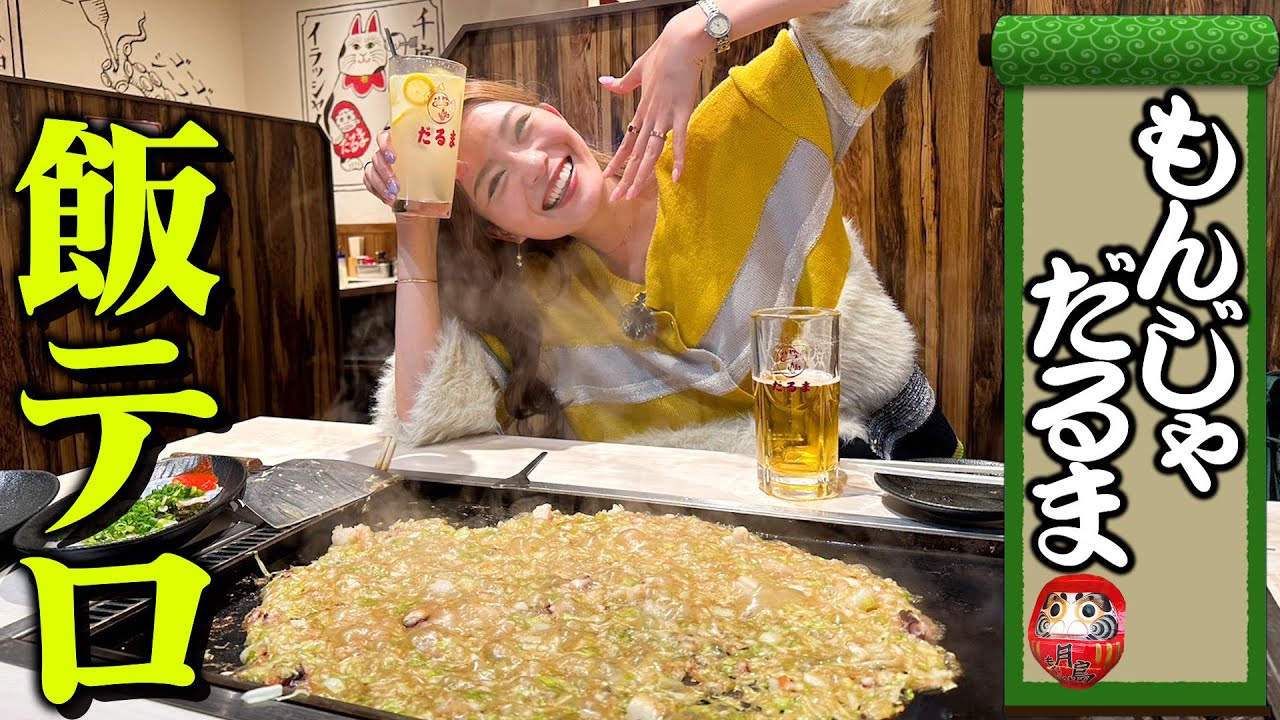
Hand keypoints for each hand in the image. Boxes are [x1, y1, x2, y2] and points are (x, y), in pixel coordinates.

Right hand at [364, 130, 469, 213]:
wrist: (422, 197)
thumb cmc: (430, 176)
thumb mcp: (442, 171)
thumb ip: (452, 167)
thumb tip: (464, 167)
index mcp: (400, 144)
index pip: (385, 137)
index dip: (386, 145)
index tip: (394, 157)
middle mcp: (386, 154)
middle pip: (377, 157)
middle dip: (385, 172)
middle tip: (397, 185)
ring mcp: (378, 168)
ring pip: (371, 172)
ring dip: (381, 184)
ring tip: (394, 196)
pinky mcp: (374, 181)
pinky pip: (368, 184)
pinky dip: (377, 192)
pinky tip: (387, 199)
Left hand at [601, 9, 710, 200]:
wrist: (680, 42)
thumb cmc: (662, 53)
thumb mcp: (638, 68)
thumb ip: (623, 82)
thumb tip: (603, 82)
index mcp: (641, 109)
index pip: (626, 141)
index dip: (618, 161)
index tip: (608, 177)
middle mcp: (650, 116)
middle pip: (635, 153)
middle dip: (626, 177)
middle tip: (617, 198)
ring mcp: (665, 116)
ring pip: (650, 152)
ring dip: (641, 175)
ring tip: (634, 194)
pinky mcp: (682, 111)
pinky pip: (679, 139)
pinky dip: (679, 158)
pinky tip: (678, 176)